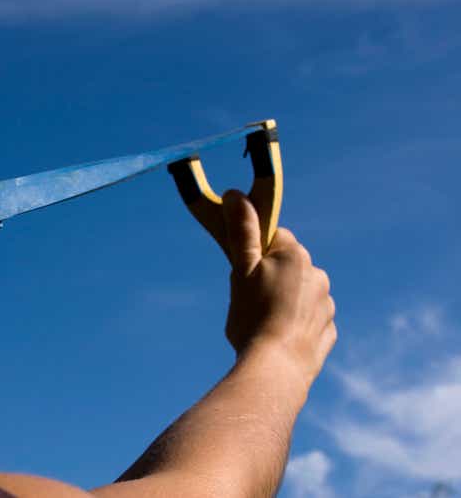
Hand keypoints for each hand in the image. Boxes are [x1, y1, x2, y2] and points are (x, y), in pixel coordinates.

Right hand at [222, 190, 336, 385]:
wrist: (276, 369)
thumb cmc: (253, 317)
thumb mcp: (241, 270)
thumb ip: (242, 232)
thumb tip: (236, 194)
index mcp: (296, 256)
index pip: (275, 237)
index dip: (255, 252)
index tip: (243, 271)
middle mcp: (319, 275)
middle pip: (288, 266)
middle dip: (269, 278)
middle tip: (247, 300)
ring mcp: (327, 306)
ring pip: (299, 294)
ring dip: (283, 302)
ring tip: (261, 324)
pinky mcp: (328, 333)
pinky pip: (309, 321)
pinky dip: (294, 326)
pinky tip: (277, 339)